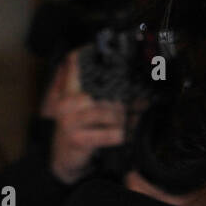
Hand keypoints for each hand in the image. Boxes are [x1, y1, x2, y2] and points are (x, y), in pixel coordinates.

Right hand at [49, 52, 127, 183]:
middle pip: (104, 92)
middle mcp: (67, 102)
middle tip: (138, 105)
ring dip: (124, 119)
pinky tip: (122, 136)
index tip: (106, 45)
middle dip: (125, 101)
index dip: (88, 51)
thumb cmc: (81, 131)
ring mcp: (70, 121)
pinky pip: (111, 134)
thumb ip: (109, 97)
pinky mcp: (78, 139)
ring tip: (129, 123)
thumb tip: (140, 92)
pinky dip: (121, 136)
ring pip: (110, 112)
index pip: (73, 63)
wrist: (65, 160)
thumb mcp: (90, 111)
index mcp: (68, 91)